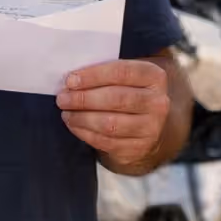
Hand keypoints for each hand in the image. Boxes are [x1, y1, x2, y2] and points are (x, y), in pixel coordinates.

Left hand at [56, 59, 171, 170]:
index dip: (93, 76)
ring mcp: (150, 128)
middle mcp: (157, 103)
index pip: (121, 72)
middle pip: (115, 99)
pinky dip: (85, 133)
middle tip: (62, 98)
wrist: (152, 127)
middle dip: (83, 99)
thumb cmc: (132, 94)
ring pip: (109, 124)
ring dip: (81, 118)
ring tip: (66, 113)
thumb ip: (107, 73)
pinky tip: (74, 125)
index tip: (70, 80)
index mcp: (155, 77)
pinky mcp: (138, 148)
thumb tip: (72, 79)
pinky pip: (106, 142)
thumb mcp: (129, 78)